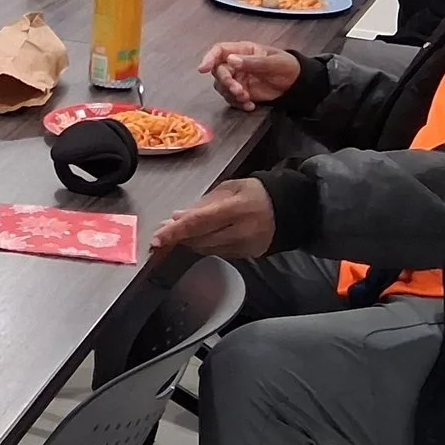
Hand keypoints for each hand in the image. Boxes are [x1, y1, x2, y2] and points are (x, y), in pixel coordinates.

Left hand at [148, 180, 274, 265]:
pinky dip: (203, 245)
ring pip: (205, 249)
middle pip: (200, 240)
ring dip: (188, 242)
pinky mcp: (245, 256)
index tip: (157, 238)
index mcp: (237, 209)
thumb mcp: (230, 188)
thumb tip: (177, 217)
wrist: (286, 210)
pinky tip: (199, 236)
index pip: (199, 223)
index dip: (176, 231)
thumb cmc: (254, 193)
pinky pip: (216, 253)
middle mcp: (241, 232)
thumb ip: (203, 204)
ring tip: (177, 232)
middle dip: (178, 237)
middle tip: (161, 233)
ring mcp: (244, 247)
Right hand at [198, 41, 300, 108]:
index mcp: (242, 51)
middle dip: (226, 82)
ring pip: (222, 87)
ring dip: (232, 95)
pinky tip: (250, 106)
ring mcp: (238, 79)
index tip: (203, 69)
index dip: (209, 58)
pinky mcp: (241, 92)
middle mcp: (236, 64)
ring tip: (247, 99)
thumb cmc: (287, 66)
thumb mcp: (273, 62)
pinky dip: (238, 104)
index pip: (219, 51)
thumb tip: (231, 60)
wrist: (297, 84)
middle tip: (239, 91)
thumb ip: (252, 62)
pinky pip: (231, 99)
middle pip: (219, 71)